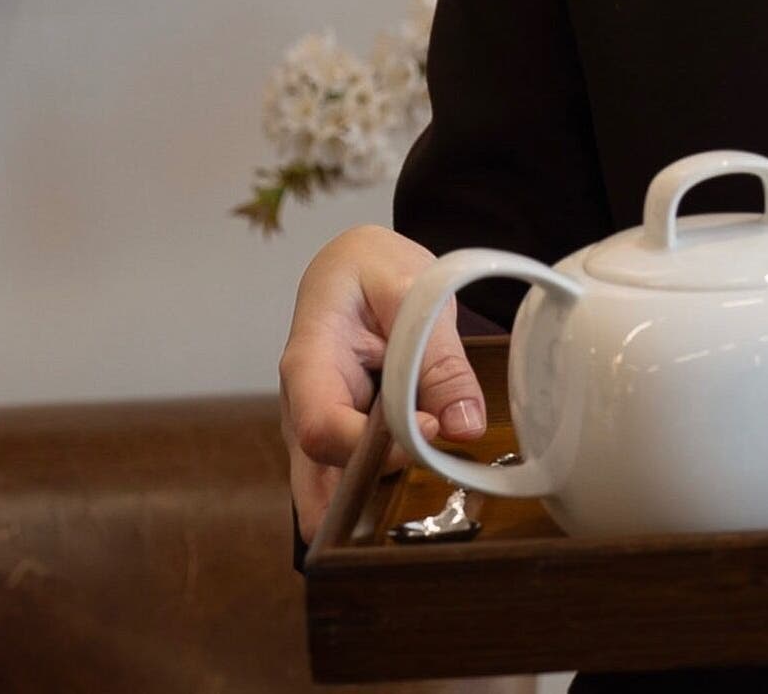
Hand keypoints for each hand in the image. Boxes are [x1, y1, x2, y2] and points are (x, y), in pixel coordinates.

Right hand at [277, 225, 486, 536]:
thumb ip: (440, 360)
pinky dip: (385, 490)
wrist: (353, 263)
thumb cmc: (373, 269)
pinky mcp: (341, 438)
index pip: (321, 427)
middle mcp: (301, 407)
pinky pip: (353, 478)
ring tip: (431, 504)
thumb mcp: (414, 293)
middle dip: (367, 504)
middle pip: (318, 478)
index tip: (428, 430)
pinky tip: (424, 488)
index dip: (372, 445)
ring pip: (332, 492)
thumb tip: (465, 428)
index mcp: (309, 362)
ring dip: (377, 504)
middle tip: (425, 501)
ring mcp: (316, 428)